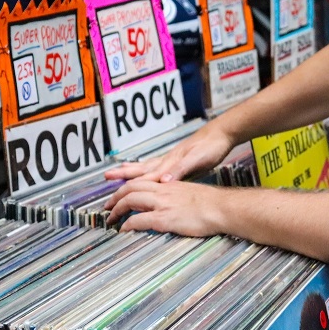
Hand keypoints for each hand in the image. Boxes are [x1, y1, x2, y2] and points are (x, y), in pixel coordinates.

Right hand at [104, 123, 235, 182]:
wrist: (222, 133)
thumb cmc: (210, 146)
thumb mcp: (197, 160)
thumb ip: (180, 170)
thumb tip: (163, 181)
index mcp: (169, 163)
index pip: (145, 178)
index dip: (130, 188)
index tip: (117, 196)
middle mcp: (167, 161)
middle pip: (140, 170)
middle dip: (123, 175)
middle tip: (106, 177)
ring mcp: (172, 160)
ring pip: (146, 167)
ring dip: (131, 171)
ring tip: (118, 171)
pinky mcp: (178, 160)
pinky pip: (156, 166)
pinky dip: (147, 169)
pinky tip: (146, 171)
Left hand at [105, 180, 223, 236]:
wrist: (222, 208)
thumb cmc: (212, 204)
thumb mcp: (191, 194)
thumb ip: (177, 197)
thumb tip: (171, 205)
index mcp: (169, 185)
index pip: (141, 181)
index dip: (126, 188)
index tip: (118, 196)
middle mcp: (163, 191)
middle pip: (130, 188)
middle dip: (115, 198)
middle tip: (107, 208)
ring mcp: (163, 204)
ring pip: (130, 200)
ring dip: (117, 210)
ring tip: (111, 220)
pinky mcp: (165, 218)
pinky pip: (139, 220)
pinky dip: (128, 224)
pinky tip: (124, 230)